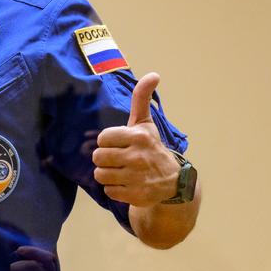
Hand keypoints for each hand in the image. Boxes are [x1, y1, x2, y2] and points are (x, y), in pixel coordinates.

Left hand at [92, 72, 180, 205]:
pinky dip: (115, 190)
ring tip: (123, 172)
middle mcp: (138, 157)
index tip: (119, 144)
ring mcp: (138, 177)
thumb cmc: (151, 147)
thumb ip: (142, 99)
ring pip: (100, 175)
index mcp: (139, 137)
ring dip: (108, 175)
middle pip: (97, 157)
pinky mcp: (136, 195)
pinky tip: (128, 185)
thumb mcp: (146, 123)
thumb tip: (153, 74)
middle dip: (105, 159)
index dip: (107, 142)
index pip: (102, 138)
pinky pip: (108, 191)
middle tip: (119, 160)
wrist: (173, 181)